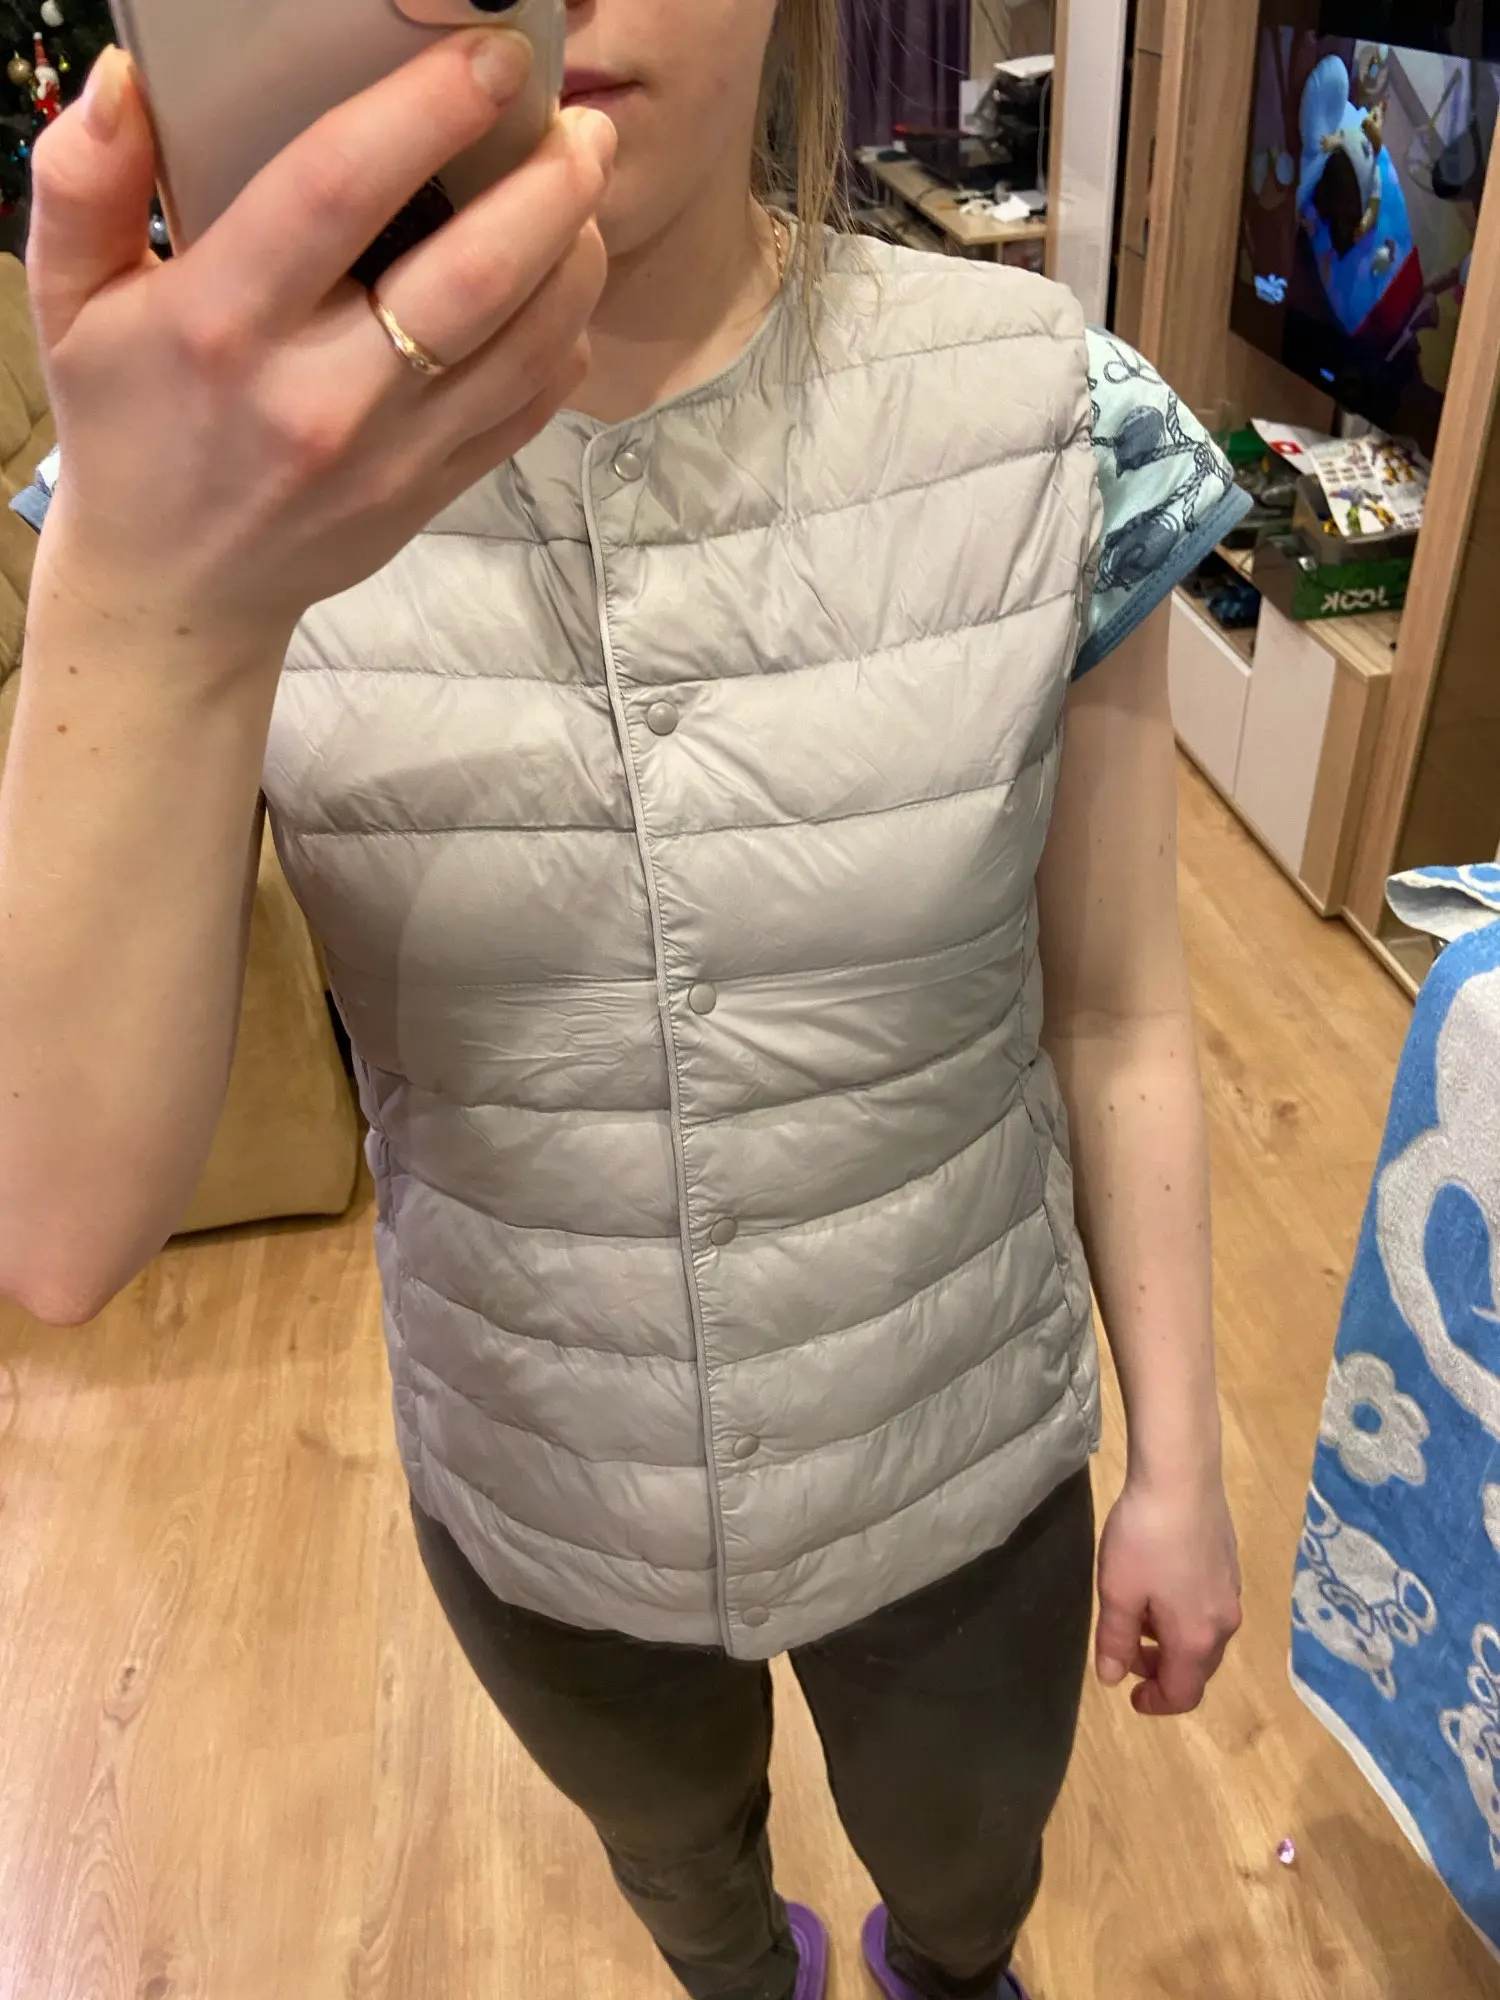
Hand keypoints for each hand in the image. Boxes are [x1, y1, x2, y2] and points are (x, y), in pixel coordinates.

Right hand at [26, 33, 614, 652]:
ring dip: (575, 253)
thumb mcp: (68, 303)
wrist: (177, 585)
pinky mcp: (434, 490)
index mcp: (224, 326)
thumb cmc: (128, 424)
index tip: (492, 58)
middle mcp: (321, 394)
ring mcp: (392, 453)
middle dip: (545, 185)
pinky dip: (567, 335)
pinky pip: (529, 406)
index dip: (426, 112)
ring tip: (584, 180)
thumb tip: (125, 78)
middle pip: (472, 275)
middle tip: (581, 122)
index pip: (338, 192)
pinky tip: (568, 277)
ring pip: (525, 343)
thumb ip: (80, 184)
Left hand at [1094, 1471, 1242, 1716]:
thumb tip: (1110, 1678)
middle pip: (1197, 1667)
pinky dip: (1183, 1615)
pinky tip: (1158, 1583)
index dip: (1157, 1703)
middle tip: (1125, 1652)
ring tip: (1136, 1614)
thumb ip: (1114, 1640)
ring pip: (1203, 1636)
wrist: (1181, 1476)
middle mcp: (1224, 1623)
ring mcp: (1232, 1592)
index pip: (1183, 1693)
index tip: (1130, 1696)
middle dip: (1161, 1670)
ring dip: (1171, 1641)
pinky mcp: (1229, 1564)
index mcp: (1196, 1639)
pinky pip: (1207, 1608)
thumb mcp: (1117, 1591)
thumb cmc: (1144, 1538)